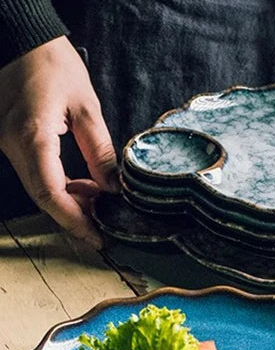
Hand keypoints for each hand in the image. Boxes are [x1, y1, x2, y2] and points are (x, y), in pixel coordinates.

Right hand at [0, 36, 117, 248]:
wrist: (19, 37)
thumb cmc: (52, 63)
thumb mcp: (86, 108)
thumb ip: (100, 151)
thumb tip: (115, 188)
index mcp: (32, 136)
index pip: (50, 193)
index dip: (74, 220)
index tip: (98, 237)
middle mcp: (13, 144)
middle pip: (43, 196)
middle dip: (75, 217)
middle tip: (105, 228)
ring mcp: (8, 144)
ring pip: (39, 188)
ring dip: (70, 202)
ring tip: (102, 205)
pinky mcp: (12, 141)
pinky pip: (36, 174)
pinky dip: (61, 187)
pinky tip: (86, 188)